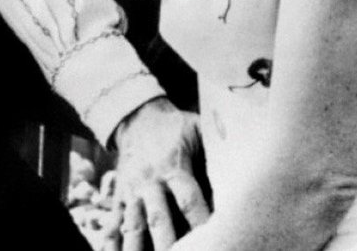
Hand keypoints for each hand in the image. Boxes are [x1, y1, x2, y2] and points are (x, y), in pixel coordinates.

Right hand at [100, 97, 210, 249]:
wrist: (138, 118)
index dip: (199, 219)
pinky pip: (113, 224)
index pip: (188, 199)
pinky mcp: (118, 198)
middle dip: (167, 242)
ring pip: (132, 226)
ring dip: (137, 248)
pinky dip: (112, 244)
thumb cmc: (176, 127)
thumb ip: (217, 143)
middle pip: (158, 218)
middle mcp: (150, 181)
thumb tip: (243, 157)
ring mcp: (131, 191)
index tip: (212, 235)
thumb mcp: (198, 128)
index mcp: (173, 166)